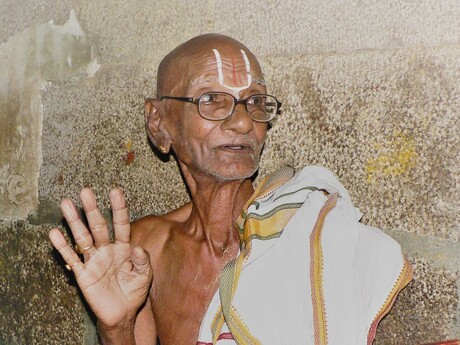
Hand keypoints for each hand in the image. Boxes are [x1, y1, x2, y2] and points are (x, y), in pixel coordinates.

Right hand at [49, 188, 152, 330]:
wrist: (122, 314)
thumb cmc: (134, 292)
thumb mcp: (144, 276)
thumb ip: (143, 261)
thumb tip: (137, 248)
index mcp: (123, 248)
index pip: (121, 224)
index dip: (119, 208)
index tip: (115, 191)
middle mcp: (106, 250)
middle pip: (98, 226)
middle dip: (92, 209)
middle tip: (86, 191)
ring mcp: (93, 260)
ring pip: (82, 237)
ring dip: (74, 221)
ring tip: (66, 203)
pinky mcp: (82, 274)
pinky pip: (71, 258)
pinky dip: (62, 247)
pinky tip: (54, 233)